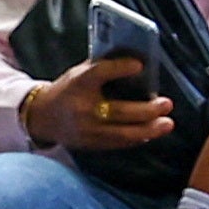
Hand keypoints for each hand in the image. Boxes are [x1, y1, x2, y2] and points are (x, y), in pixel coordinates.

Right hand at [21, 52, 171, 155]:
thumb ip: (105, 69)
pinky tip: (152, 133)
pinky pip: (117, 143)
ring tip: (167, 124)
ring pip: (121, 133)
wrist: (41, 117)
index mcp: (78, 83)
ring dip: (148, 129)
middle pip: (118, 111)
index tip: (140, 65)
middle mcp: (81, 108)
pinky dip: (137, 138)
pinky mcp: (89, 144)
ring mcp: (85, 130)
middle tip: (167, 104)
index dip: (119, 68)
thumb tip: (140, 64)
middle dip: (146, 110)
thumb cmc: (69, 89)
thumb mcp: (81, 73)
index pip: (98, 73)